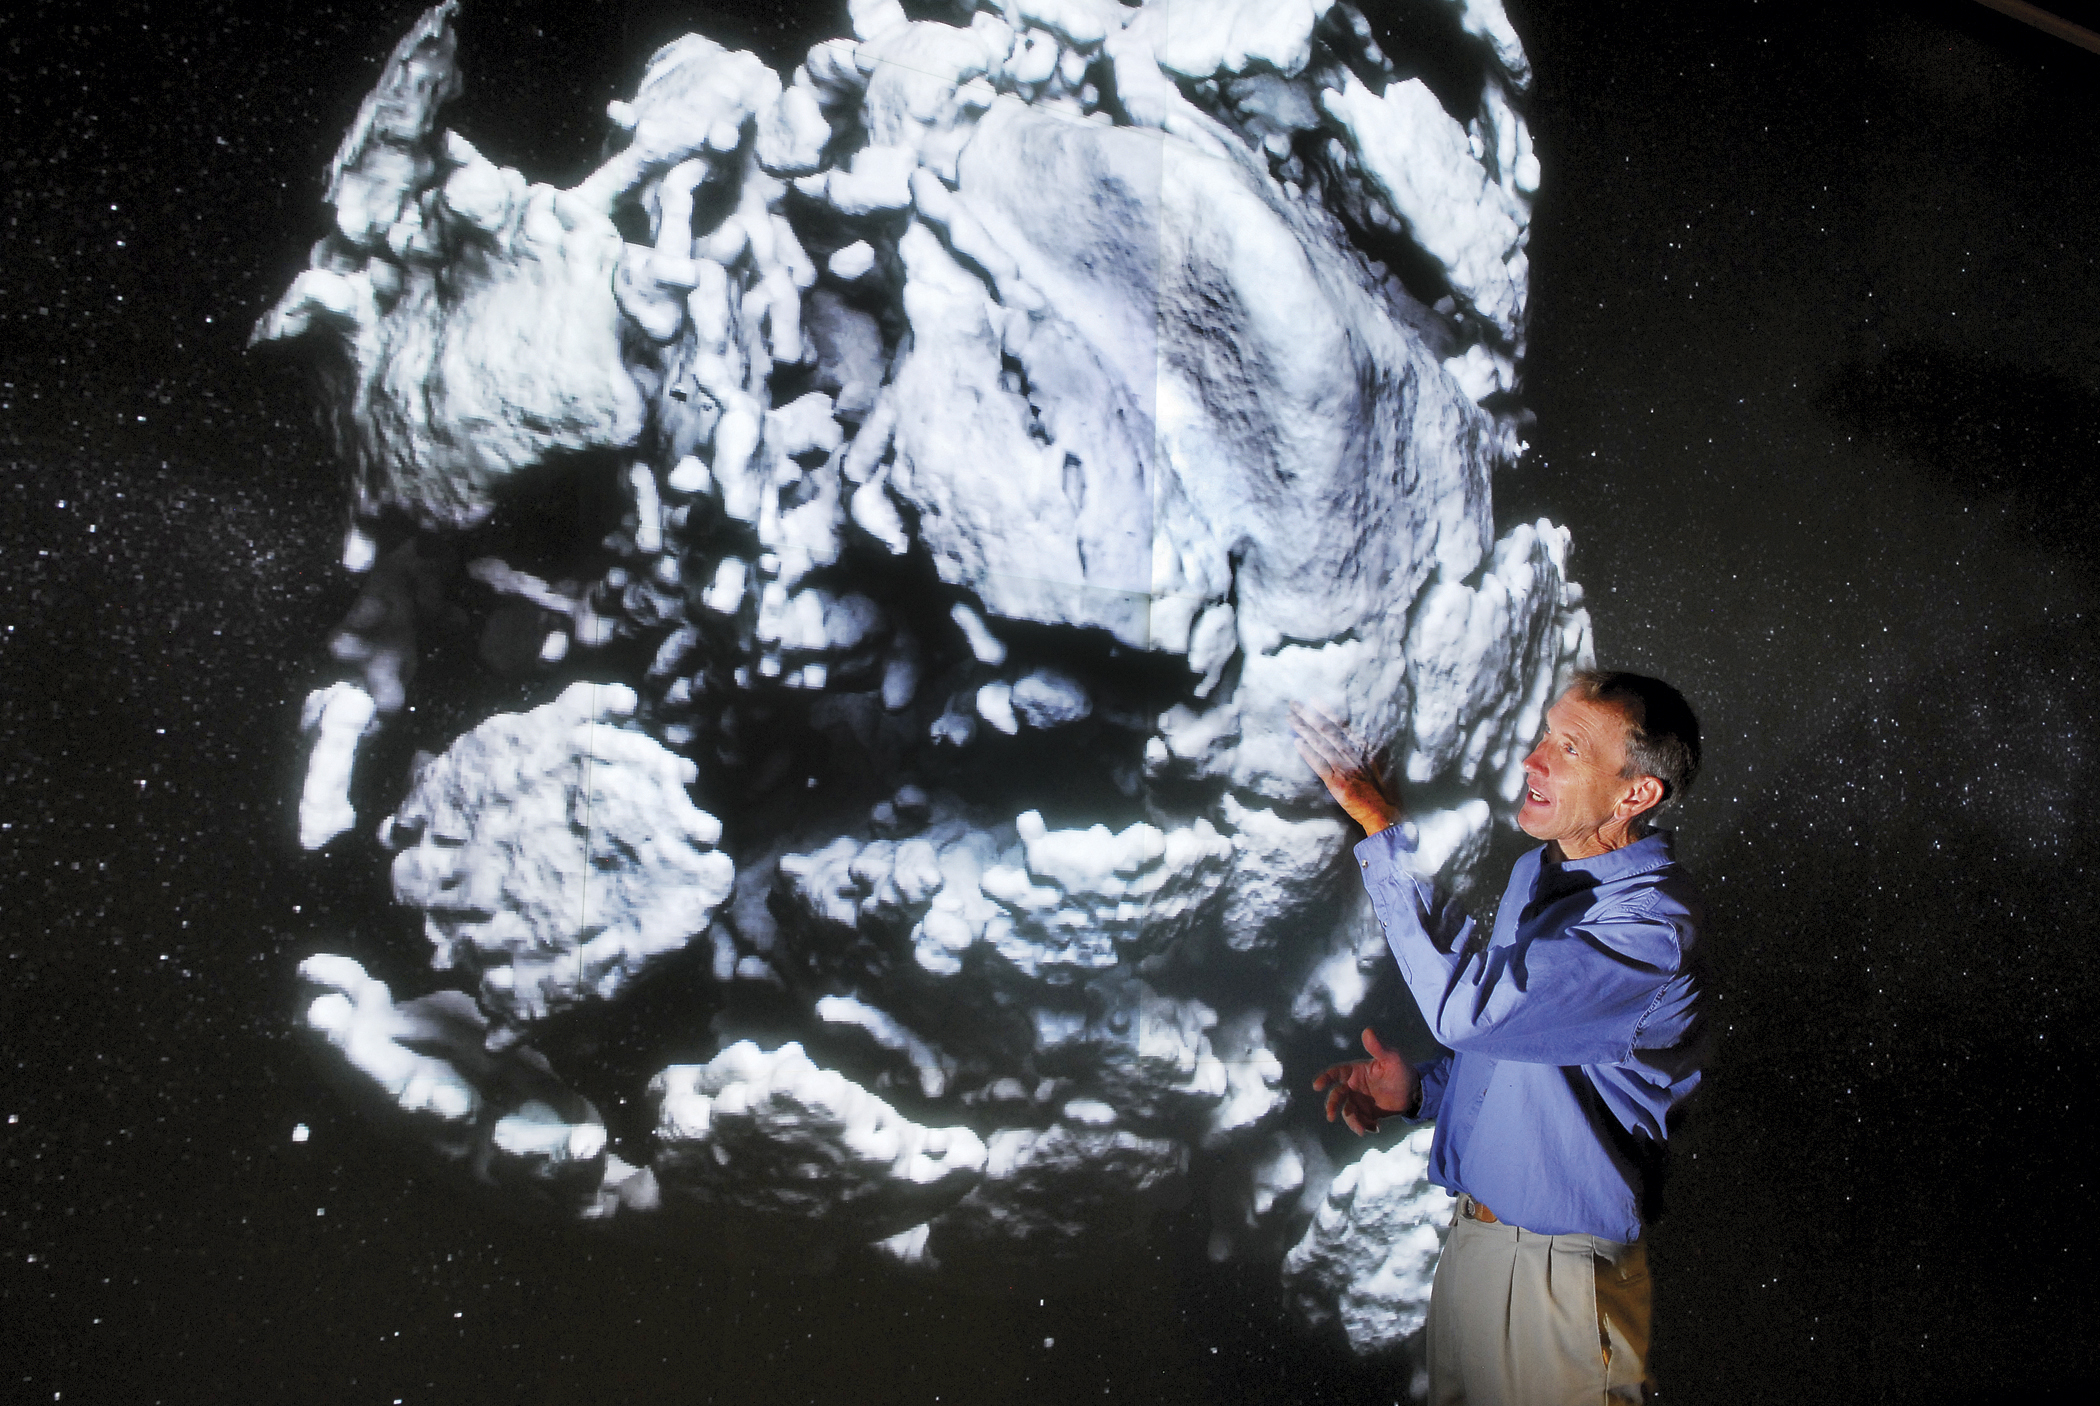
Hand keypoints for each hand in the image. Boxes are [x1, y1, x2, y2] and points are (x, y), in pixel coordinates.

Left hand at [1289, 702, 1398, 834]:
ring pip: (1321, 744)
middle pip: (1327, 730)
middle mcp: (1354, 753)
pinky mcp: (1337, 782)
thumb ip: (1365, 747)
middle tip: (1293, 703)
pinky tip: (1297, 743)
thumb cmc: (1383, 788)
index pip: (1342, 724)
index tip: (1313, 700)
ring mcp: (1345, 767)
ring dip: (1304, 730)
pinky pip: (1320, 764)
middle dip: (1309, 716)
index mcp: (1365, 746)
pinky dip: (1308, 753)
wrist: (1385, 811)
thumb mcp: (1379, 761)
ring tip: (1290, 719)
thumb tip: (1350, 734)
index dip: (1327, 711)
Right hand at [1311, 1028, 1417, 1135]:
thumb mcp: (1391, 1058)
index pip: (1336, 1073)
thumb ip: (1378, 1048)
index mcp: (1356, 1071)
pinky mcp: (1367, 1114)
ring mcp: (1359, 1101)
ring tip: (1362, 1129)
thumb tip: (1367, 1031)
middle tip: (1331, 1116)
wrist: (1414, 1092)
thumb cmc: (1401, 1071)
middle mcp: (1354, 1087)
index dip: (1325, 1078)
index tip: (1317, 1086)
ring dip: (1352, 1121)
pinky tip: (1375, 1128)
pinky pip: (1360, 1122)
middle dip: (1332, 1105)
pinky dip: (1364, 1127)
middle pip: (1337, 1095)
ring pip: (1348, 1112)